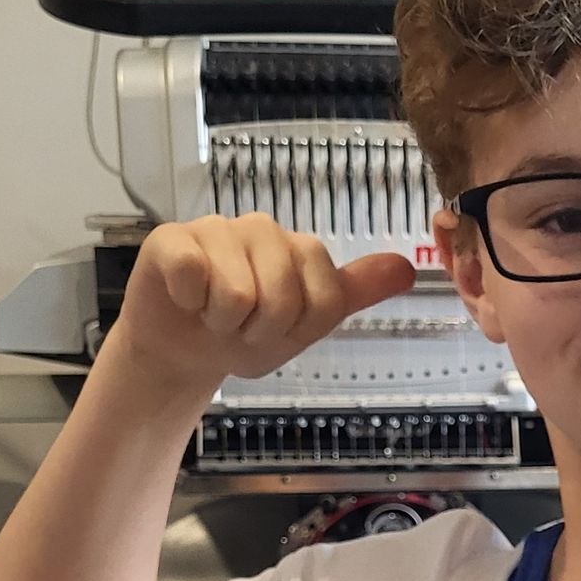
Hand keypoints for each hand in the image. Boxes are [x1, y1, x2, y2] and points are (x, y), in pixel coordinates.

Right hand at [112, 213, 415, 392]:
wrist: (184, 352)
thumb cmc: (244, 334)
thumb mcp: (308, 325)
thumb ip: (354, 294)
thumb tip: (408, 268)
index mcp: (302, 250)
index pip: (325, 301)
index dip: (297, 332)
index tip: (277, 330)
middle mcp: (264, 229)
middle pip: (282, 298)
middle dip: (258, 330)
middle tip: (240, 325)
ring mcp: (217, 228)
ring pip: (238, 293)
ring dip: (222, 322)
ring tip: (212, 312)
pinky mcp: (173, 238)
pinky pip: (194, 275)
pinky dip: (190, 302)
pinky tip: (185, 297)